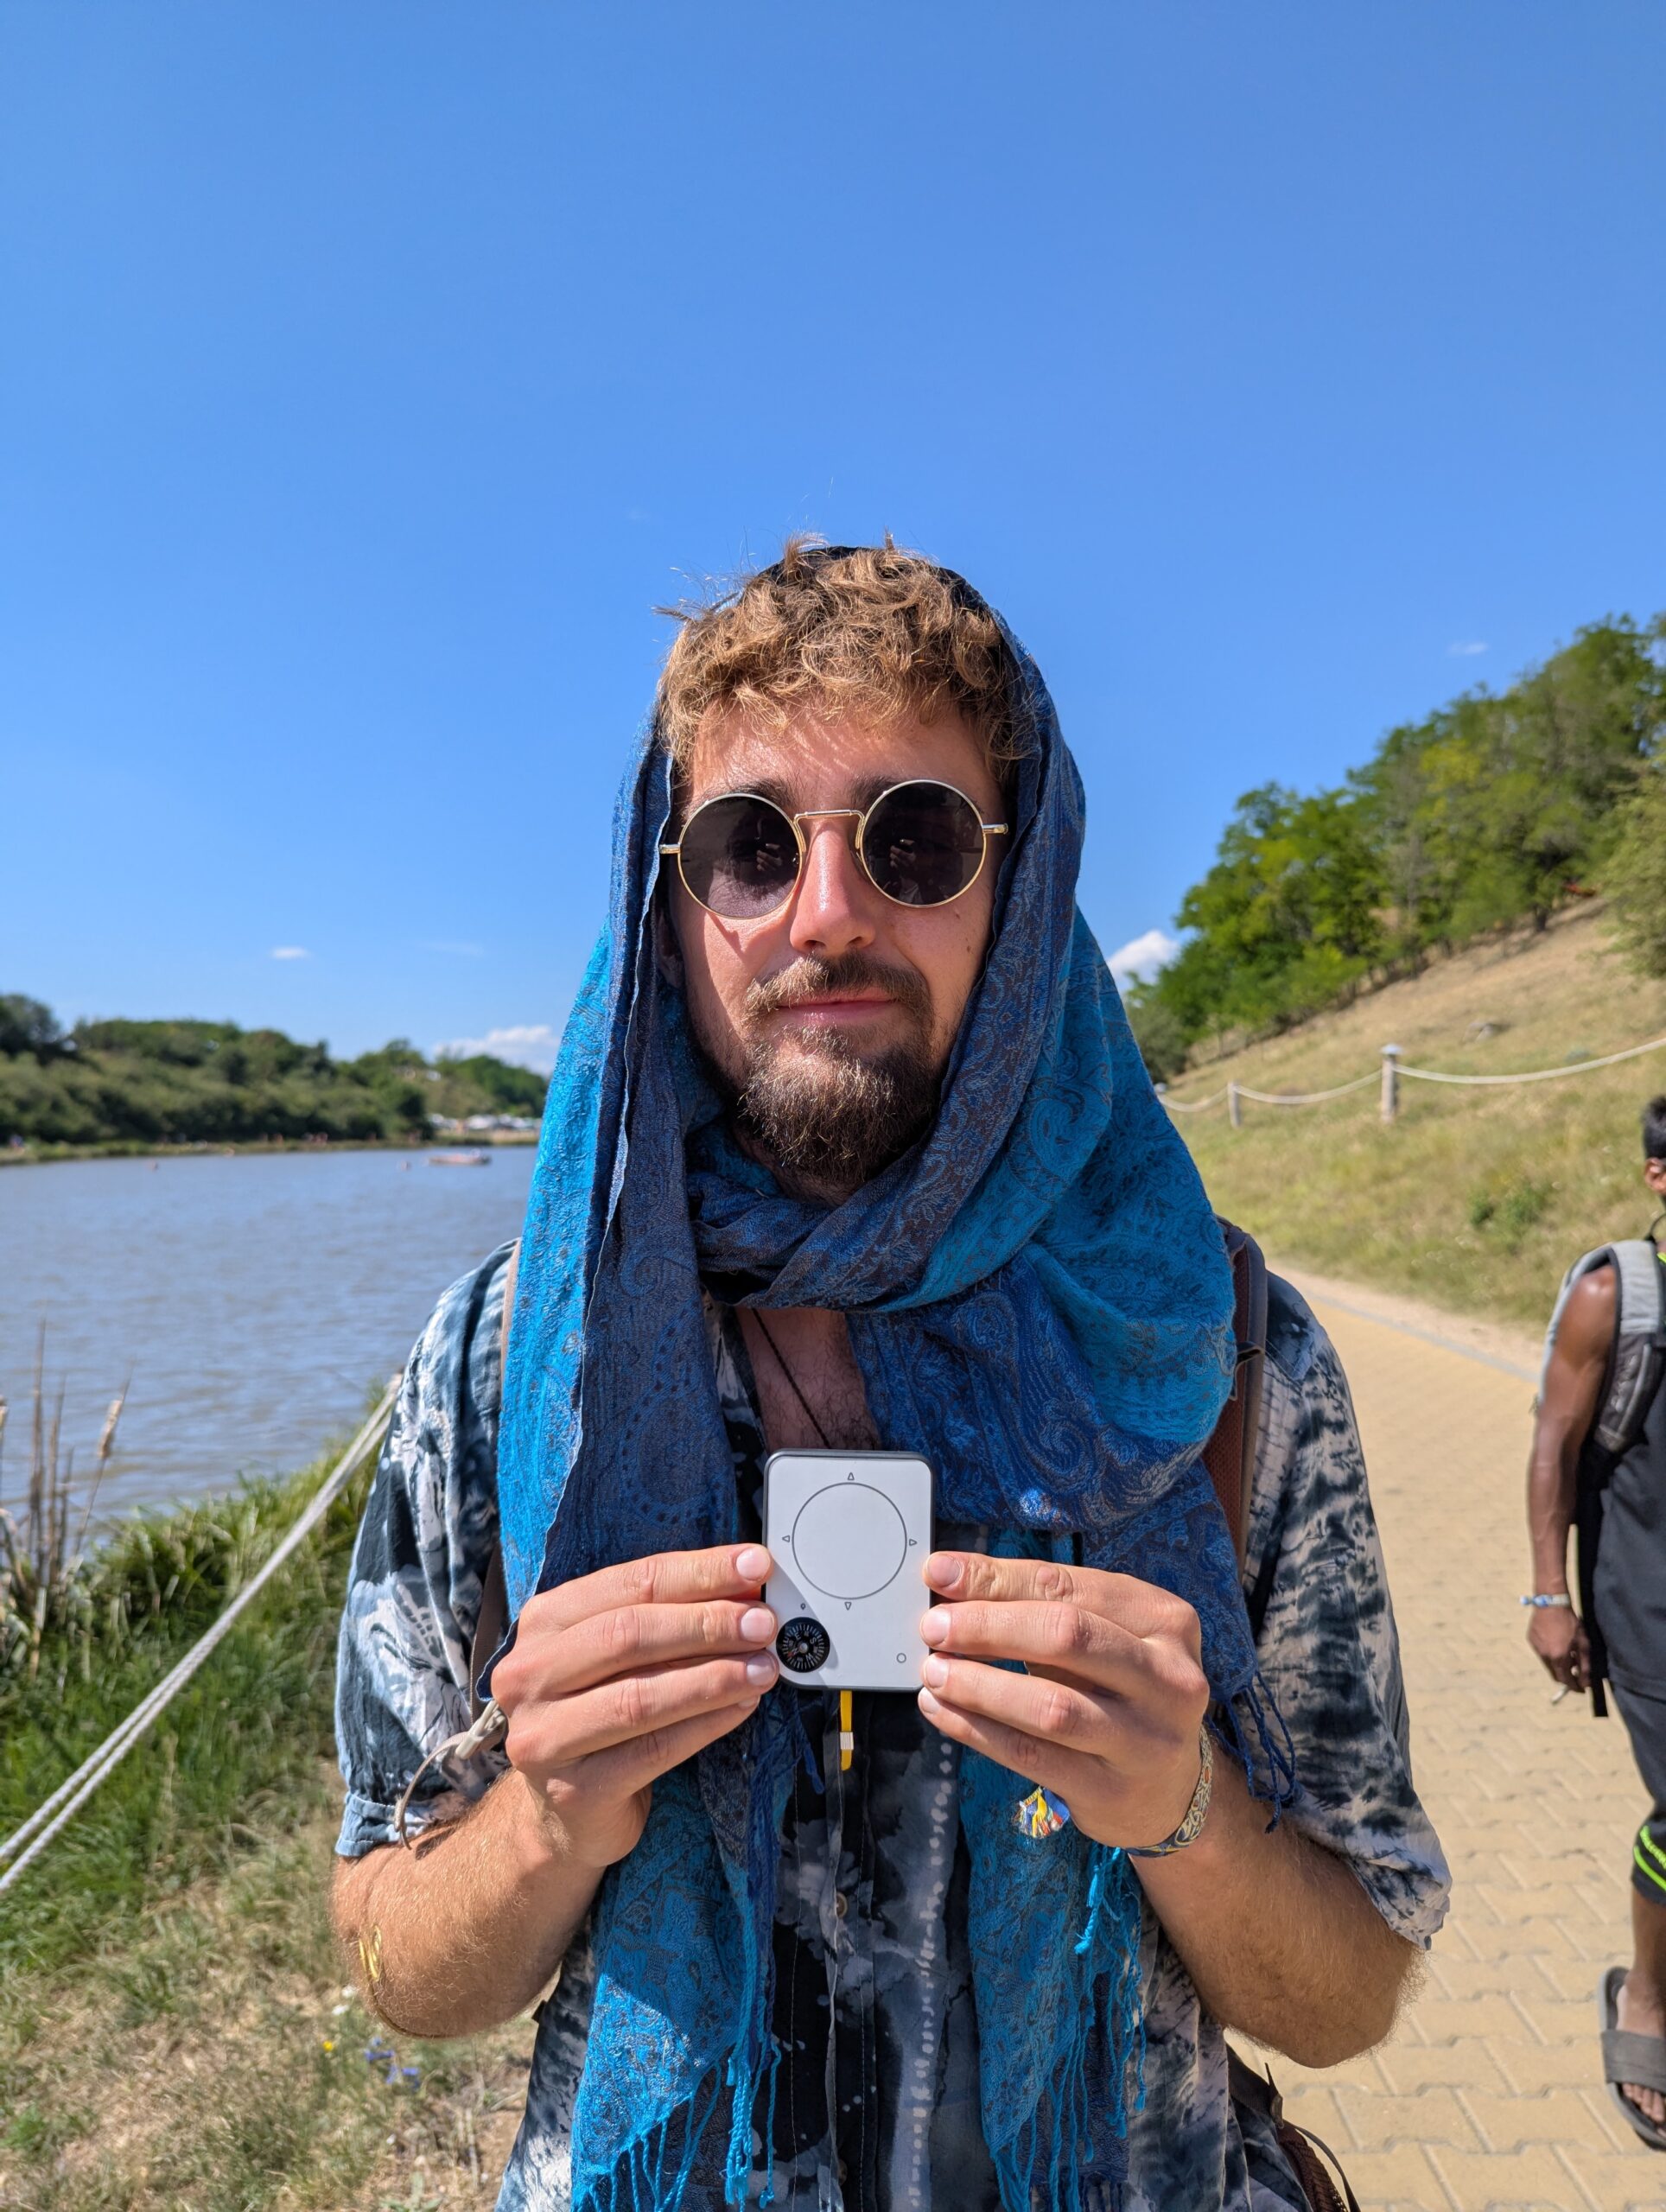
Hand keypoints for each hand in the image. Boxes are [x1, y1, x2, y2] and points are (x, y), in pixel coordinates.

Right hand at [490, 1544, 777, 1871]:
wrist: (565, 1812)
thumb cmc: (600, 1714)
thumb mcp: (616, 1655)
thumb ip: (665, 1618)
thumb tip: (744, 1587)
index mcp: (544, 1622)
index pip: (629, 1583)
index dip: (698, 1571)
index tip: (754, 1565)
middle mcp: (529, 1674)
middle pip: (629, 1635)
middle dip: (707, 1623)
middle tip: (762, 1622)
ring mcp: (543, 1735)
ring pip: (639, 1697)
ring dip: (713, 1677)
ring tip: (763, 1667)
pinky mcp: (573, 1790)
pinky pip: (652, 1750)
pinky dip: (705, 1725)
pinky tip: (741, 1707)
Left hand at [915, 1552, 1209, 1851]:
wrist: (1168, 1789)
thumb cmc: (1120, 1692)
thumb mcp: (1099, 1637)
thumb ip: (1037, 1606)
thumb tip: (949, 1581)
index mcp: (1165, 1619)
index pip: (1069, 1586)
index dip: (997, 1577)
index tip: (939, 1573)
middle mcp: (1169, 1678)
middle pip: (1067, 1637)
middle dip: (988, 1627)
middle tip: (934, 1627)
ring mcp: (1147, 1741)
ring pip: (1051, 1706)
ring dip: (979, 1685)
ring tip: (933, 1672)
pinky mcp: (1114, 1792)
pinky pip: (1033, 1757)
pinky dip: (978, 1731)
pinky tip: (944, 1712)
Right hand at [1527, 1602, 1589, 1690]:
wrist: (1551, 1603)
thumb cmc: (1570, 1622)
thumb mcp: (1582, 1643)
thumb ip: (1584, 1665)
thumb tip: (1586, 1682)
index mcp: (1559, 1658)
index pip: (1566, 1681)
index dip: (1575, 1687)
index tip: (1582, 1689)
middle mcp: (1545, 1656)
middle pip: (1555, 1675)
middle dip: (1566, 1678)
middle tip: (1576, 1673)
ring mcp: (1536, 1649)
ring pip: (1548, 1664)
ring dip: (1558, 1665)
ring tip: (1567, 1655)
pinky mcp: (1531, 1641)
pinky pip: (1542, 1653)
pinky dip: (1550, 1654)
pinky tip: (1556, 1643)